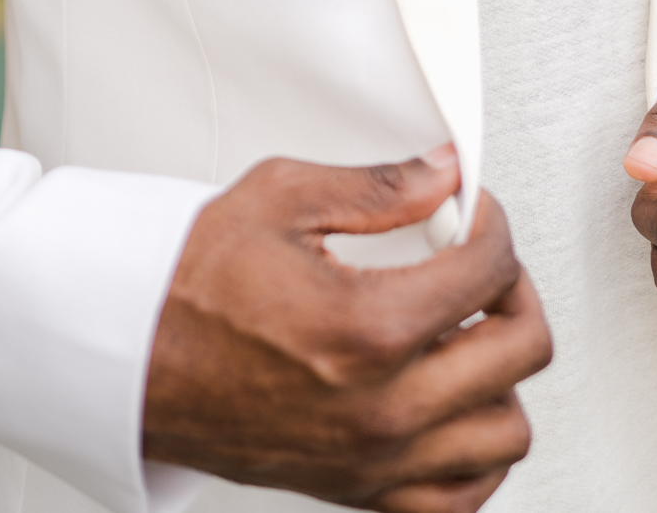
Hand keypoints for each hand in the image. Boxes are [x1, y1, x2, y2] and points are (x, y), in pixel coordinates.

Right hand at [143, 149, 551, 511]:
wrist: (134, 358)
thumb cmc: (192, 283)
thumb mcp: (282, 198)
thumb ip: (380, 186)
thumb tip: (445, 175)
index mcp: (369, 327)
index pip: (490, 271)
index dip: (493, 224)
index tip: (472, 213)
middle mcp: (383, 407)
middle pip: (522, 351)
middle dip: (514, 288)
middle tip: (480, 262)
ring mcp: (374, 461)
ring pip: (507, 432)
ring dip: (502, 375)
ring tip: (466, 332)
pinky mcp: (357, 493)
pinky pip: (461, 498)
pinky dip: (474, 454)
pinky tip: (452, 404)